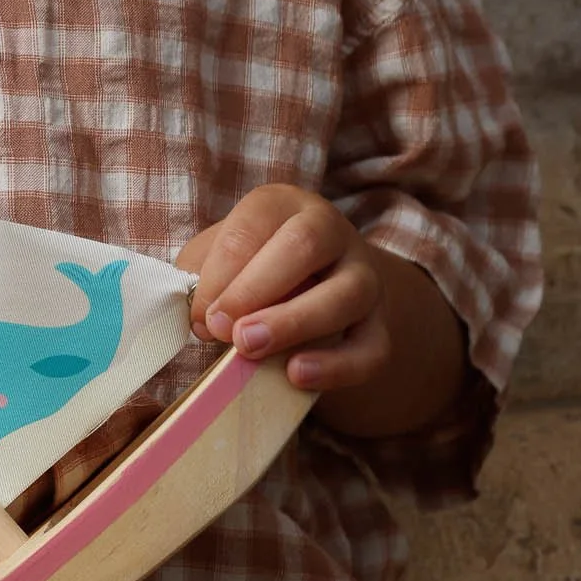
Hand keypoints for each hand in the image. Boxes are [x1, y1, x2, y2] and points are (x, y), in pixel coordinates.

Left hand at [179, 185, 386, 393]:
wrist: (307, 290)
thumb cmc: (248, 272)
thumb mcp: (215, 258)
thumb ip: (201, 278)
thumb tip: (204, 320)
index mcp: (285, 205)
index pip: (255, 224)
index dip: (222, 271)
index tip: (201, 315)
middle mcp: (332, 232)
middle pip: (306, 245)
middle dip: (257, 288)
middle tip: (222, 328)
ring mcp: (364, 277)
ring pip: (347, 293)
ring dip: (294, 322)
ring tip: (250, 348)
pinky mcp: (380, 326)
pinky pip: (372, 348)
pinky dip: (336, 366)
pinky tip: (296, 375)